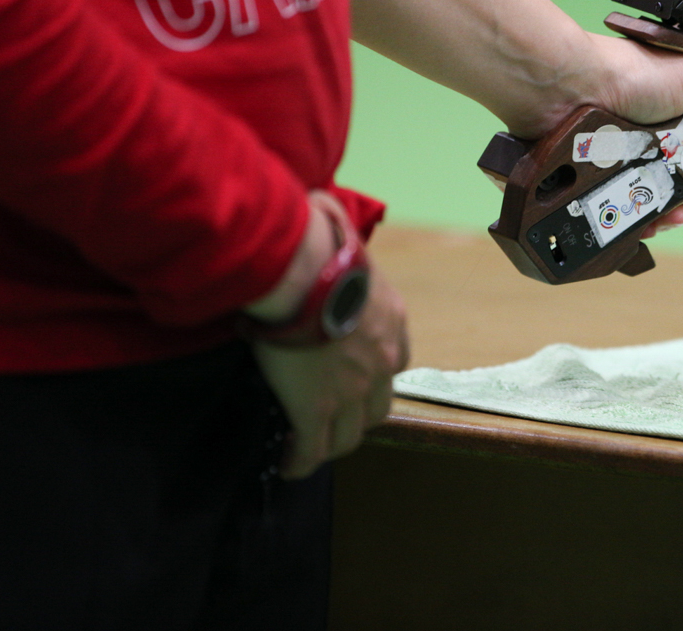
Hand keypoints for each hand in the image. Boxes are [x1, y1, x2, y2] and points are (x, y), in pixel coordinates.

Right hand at [251, 265, 408, 478]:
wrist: (304, 270)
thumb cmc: (321, 247)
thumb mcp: (348, 246)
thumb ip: (344, 248)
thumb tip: (325, 218)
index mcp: (392, 323)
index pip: (393, 362)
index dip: (374, 376)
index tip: (354, 380)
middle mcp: (382, 361)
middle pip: (378, 407)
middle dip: (358, 417)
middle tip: (333, 419)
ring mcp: (352, 389)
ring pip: (348, 435)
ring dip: (332, 443)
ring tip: (309, 446)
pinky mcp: (316, 407)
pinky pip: (312, 448)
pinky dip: (302, 461)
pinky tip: (289, 465)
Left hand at [578, 33, 682, 235]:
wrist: (567, 88)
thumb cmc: (627, 71)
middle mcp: (659, 134)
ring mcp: (632, 157)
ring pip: (664, 198)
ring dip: (678, 212)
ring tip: (678, 213)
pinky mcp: (608, 178)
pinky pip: (631, 210)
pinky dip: (646, 221)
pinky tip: (652, 222)